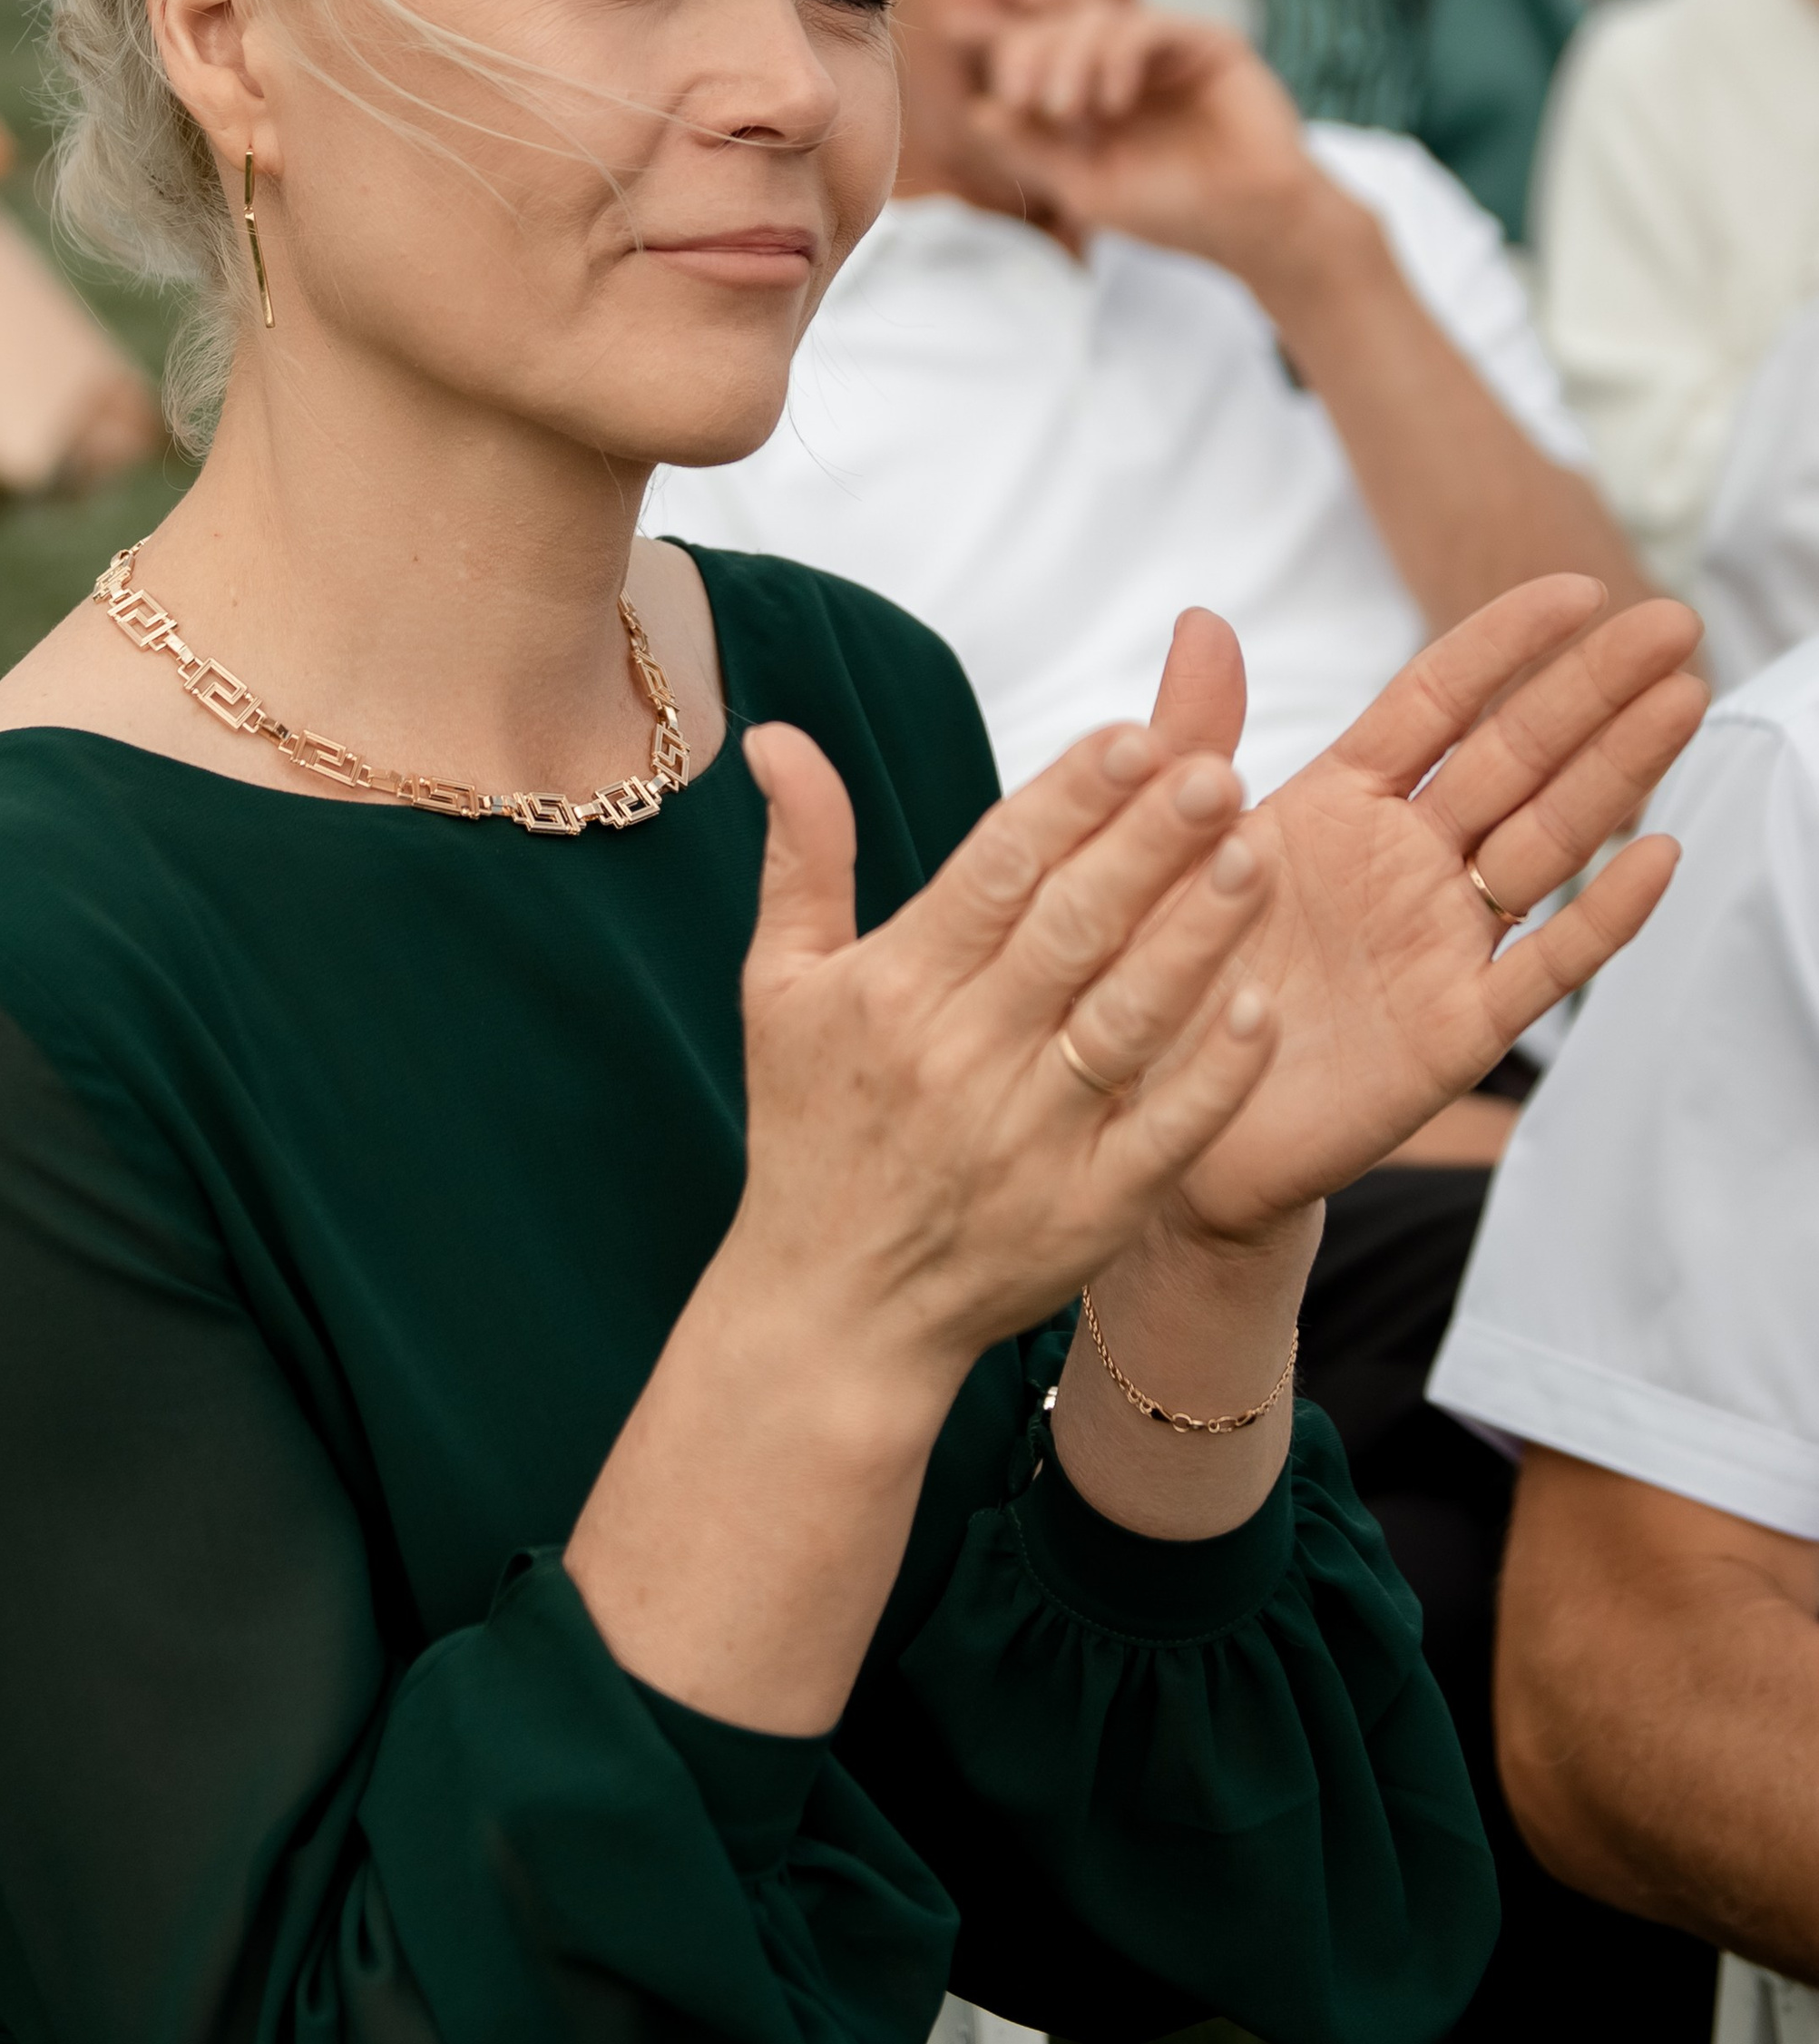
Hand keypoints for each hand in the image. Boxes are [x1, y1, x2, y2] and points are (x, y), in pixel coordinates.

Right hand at [728, 714, 1280, 1411]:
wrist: (832, 1310)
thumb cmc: (810, 1127)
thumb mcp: (780, 985)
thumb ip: (802, 854)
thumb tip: (779, 734)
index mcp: (894, 989)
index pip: (994, 871)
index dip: (1067, 800)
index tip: (1135, 733)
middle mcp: (960, 1058)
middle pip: (1070, 931)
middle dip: (1147, 845)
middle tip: (1220, 769)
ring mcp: (1029, 1139)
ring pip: (1126, 1019)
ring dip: (1196, 938)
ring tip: (1258, 856)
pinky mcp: (1088, 1212)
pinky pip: (1164, 1132)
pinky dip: (1214, 1073)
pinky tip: (1263, 1007)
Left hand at [958, 0, 1343, 288]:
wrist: (1252, 227)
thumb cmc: (1174, 214)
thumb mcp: (1085, 187)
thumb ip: (1032, 151)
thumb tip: (979, 112)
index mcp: (1092, 95)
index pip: (1038, 48)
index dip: (1000, 32)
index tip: (959, 27)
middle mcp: (1124, 64)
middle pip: (1057, 24)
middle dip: (1029, 52)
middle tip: (1023, 98)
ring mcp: (1165, 50)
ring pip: (1097, 17)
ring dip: (1069, 57)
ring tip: (1067, 109)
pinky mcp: (1205, 43)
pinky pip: (1147, 26)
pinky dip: (1118, 56)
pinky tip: (1111, 102)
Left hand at [1166, 579, 1704, 1241]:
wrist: (1156, 1115)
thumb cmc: (1160, 969)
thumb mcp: (1165, 846)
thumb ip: (1191, 738)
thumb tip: (1200, 618)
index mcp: (1340, 803)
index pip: (1438, 702)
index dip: (1505, 644)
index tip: (1577, 589)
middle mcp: (1406, 861)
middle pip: (1517, 758)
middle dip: (1593, 690)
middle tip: (1676, 621)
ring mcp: (1440, 941)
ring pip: (1547, 842)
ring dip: (1617, 773)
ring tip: (1684, 701)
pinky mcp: (1455, 1029)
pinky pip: (1542, 969)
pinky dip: (1603, 916)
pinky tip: (1657, 855)